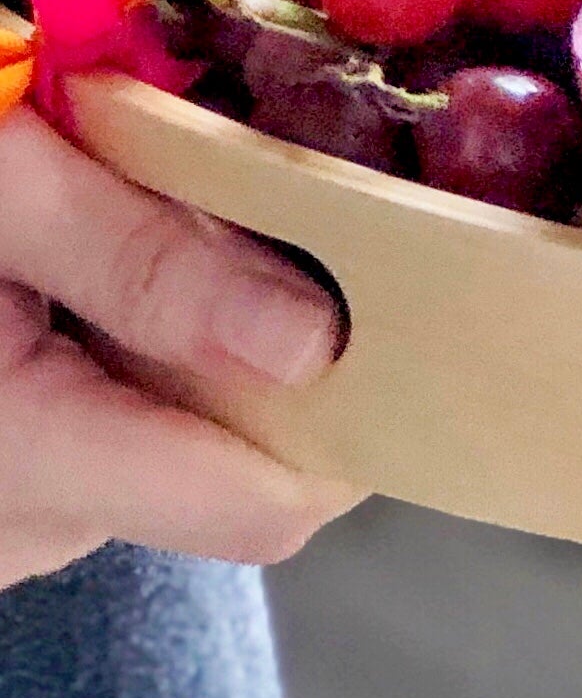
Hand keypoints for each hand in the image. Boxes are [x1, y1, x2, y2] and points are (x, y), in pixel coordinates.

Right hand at [0, 113, 358, 587]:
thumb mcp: (4, 172)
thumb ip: (146, 258)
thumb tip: (315, 341)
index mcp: (27, 459)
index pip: (270, 501)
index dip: (368, 407)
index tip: (424, 296)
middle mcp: (27, 525)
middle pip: (250, 462)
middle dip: (303, 348)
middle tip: (318, 217)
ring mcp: (18, 514)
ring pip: (200, 439)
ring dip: (230, 337)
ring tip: (200, 216)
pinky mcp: (19, 480)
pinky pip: (137, 425)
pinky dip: (165, 345)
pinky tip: (132, 257)